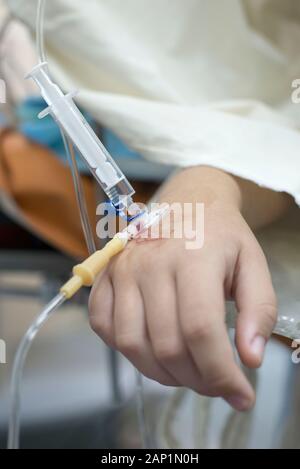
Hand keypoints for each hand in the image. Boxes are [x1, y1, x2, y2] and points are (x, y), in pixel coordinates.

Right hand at [89, 167, 278, 410]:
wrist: (186, 201)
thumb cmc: (221, 235)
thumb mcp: (253, 264)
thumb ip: (258, 309)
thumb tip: (250, 358)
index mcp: (193, 257)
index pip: (200, 330)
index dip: (220, 374)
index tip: (241, 395)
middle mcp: (149, 263)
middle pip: (167, 344)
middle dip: (197, 380)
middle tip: (217, 384)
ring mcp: (121, 269)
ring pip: (132, 343)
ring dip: (162, 374)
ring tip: (187, 373)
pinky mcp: (103, 275)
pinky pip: (103, 326)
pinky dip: (126, 350)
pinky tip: (152, 349)